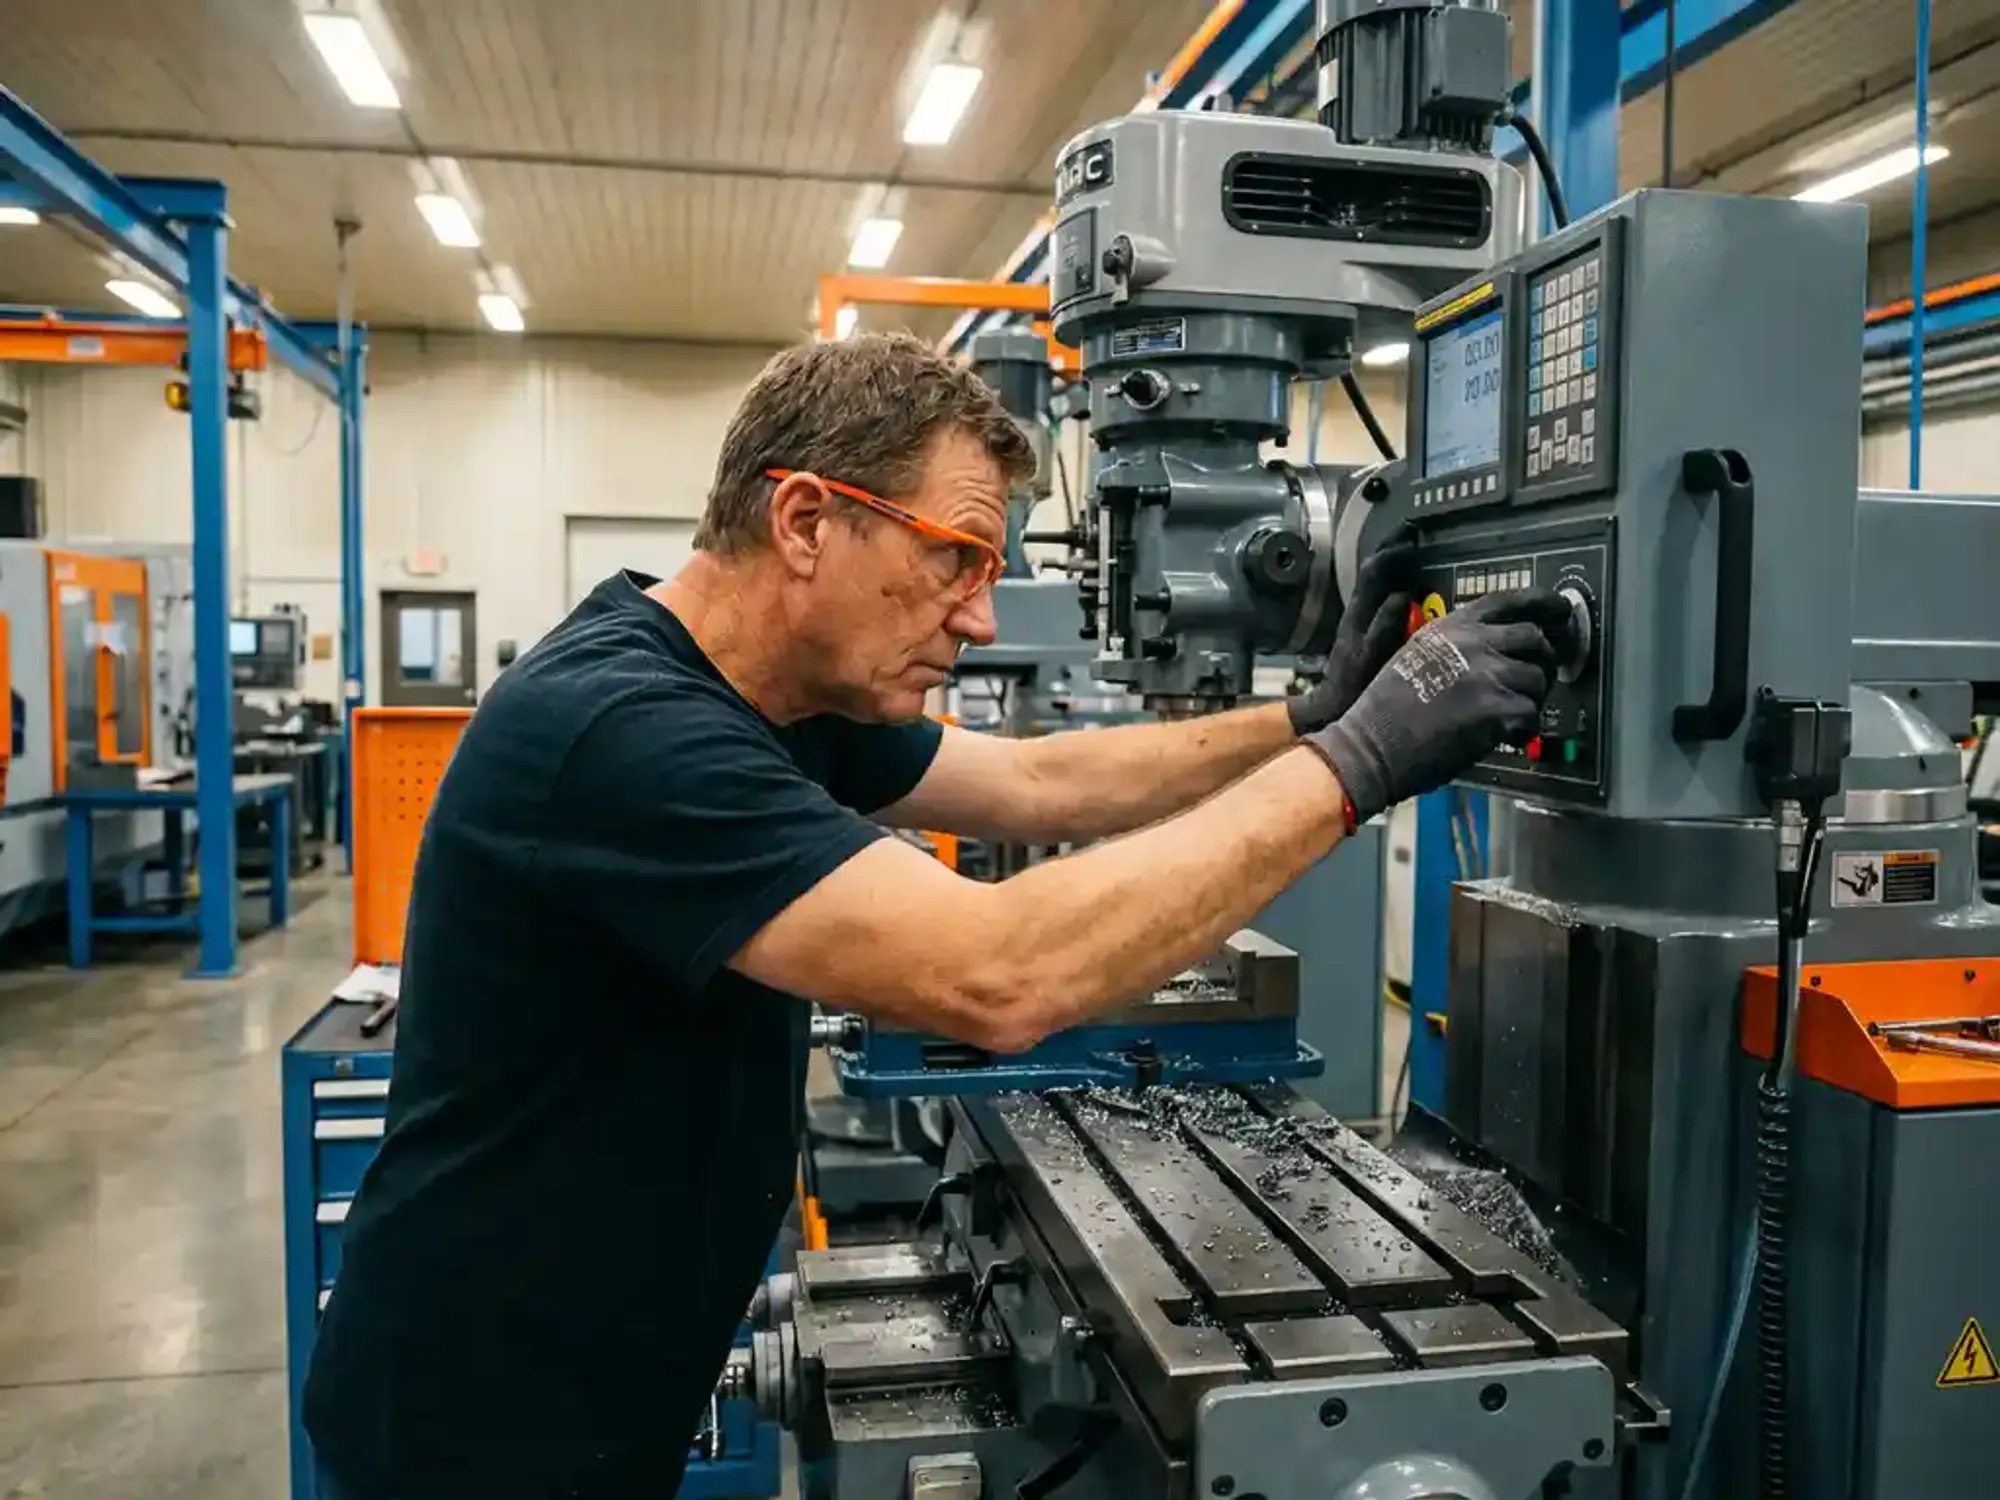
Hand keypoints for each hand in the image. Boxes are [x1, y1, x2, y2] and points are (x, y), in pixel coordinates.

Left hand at [1287, 526, 1419, 734]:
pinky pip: (1388, 600)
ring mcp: (1364, 620)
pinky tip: (1421, 591)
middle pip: (1377, 571)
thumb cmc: (1351, 687)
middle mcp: (1359, 611)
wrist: (1334, 709)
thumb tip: (1401, 595)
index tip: (1412, 538)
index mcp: (1358, 612)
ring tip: (1424, 557)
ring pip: (1382, 584)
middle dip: (1396, 551)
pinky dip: (1403, 588)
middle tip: (1420, 537)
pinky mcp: (1372, 631)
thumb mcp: (1370, 657)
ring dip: (1400, 568)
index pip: (1372, 570)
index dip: (1391, 551)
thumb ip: (1383, 626)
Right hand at [1303, 588, 1571, 824]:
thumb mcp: (1415, 655)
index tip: (1562, 610)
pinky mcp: (1497, 710)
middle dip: (1543, 660)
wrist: (1371, 745)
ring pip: (1538, 679)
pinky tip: (1505, 737)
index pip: (1509, 601)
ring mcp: (1487, 674)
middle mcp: (1473, 642)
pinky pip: (1531, 714)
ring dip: (1532, 699)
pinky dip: (1523, 729)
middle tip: (1538, 680)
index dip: (1543, 603)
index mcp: (1451, 626)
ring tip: (1512, 716)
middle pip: (1535, 638)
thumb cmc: (1384, 710)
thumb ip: (1455, 645)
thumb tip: (1495, 650)